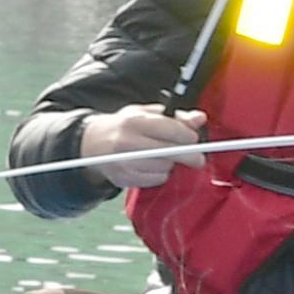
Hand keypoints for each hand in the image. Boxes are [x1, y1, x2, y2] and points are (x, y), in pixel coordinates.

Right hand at [76, 105, 207, 189]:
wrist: (93, 144)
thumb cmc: (125, 126)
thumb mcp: (146, 114)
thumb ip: (175, 117)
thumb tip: (200, 118)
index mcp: (134, 120)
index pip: (169, 129)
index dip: (187, 135)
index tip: (194, 138)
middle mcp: (127, 142)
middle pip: (169, 152)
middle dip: (188, 156)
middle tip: (198, 159)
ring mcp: (124, 163)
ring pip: (163, 168)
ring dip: (171, 164)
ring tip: (166, 157)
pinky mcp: (124, 179)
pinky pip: (155, 180)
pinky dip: (160, 174)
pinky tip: (154, 166)